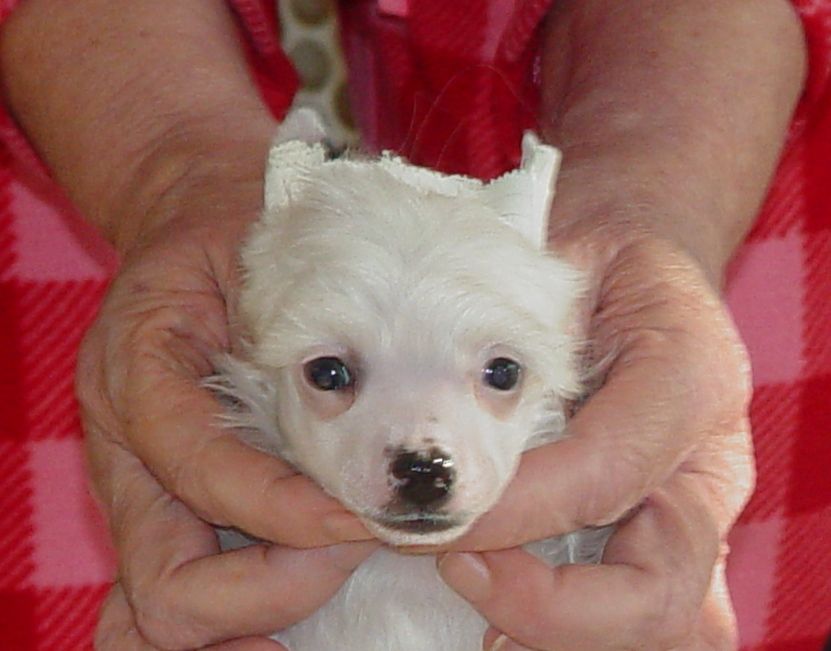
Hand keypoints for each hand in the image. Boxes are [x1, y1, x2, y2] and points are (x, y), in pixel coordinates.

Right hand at [76, 159, 375, 649]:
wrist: (201, 219)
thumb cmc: (241, 235)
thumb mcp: (264, 262)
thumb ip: (295, 340)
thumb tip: (373, 437)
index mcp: (138, 376)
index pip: (202, 475)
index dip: (285, 511)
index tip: (360, 515)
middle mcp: (126, 448)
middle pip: (167, 586)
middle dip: (271, 586)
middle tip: (351, 543)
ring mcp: (141, 487)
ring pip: (166, 607)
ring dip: (261, 606)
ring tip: (338, 564)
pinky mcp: (167, 503)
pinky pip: (188, 586)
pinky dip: (251, 600)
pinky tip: (314, 570)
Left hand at [438, 226, 753, 649]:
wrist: (634, 261)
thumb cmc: (591, 266)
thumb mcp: (552, 277)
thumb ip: (514, 348)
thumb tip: (431, 438)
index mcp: (690, 380)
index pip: (605, 473)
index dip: (515, 509)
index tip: (438, 519)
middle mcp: (705, 464)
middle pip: (660, 586)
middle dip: (553, 606)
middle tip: (460, 570)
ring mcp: (692, 509)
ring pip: (670, 622)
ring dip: (569, 634)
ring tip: (487, 619)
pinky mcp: (665, 534)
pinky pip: (647, 612)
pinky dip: (577, 632)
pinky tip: (505, 625)